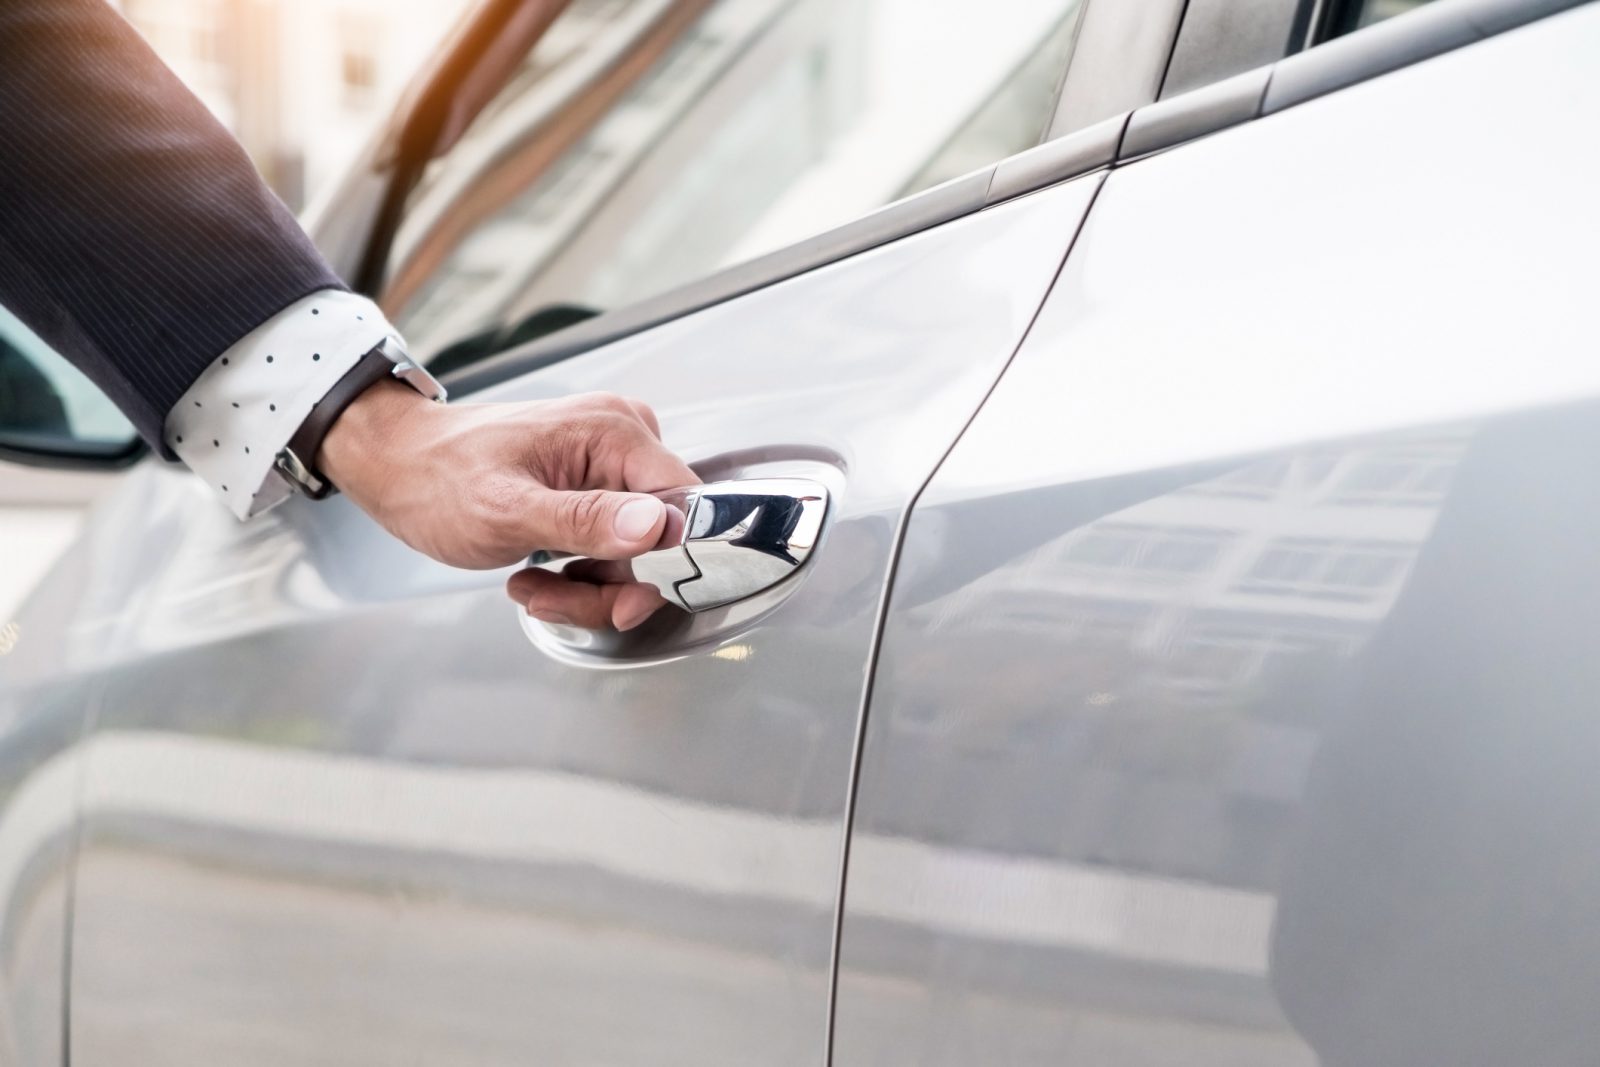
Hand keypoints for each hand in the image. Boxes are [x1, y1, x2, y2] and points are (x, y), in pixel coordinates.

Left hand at [319, 381, 698, 629]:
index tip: (621, 602)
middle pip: (661, 540)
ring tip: (531, 586)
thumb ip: (586, 520)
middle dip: (609, 585)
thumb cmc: (437, 478)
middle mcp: (623, 442)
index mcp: (614, 432)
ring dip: (587, 588)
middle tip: (551, 598)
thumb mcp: (508, 510)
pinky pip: (612, 549)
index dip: (666, 565)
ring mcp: (610, 466)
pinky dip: (578, 575)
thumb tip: (658, 527)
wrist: (397, 466)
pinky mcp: (597, 488)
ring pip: (636, 555)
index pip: (687, 506)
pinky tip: (536, 575)